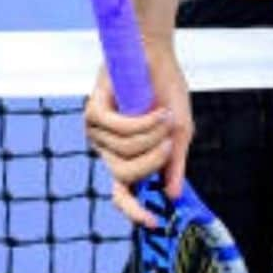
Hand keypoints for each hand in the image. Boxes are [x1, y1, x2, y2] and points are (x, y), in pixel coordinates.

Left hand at [84, 43, 192, 227]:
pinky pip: (118, 130)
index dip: (135, 210)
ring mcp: (97, 133)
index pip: (123, 193)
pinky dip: (142, 122)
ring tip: (166, 115)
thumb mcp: (179, 129)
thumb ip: (175, 161)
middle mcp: (108, 148)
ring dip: (152, 135)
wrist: (156, 52)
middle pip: (125, 176)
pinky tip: (157, 110)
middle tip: (170, 142)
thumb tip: (173, 195)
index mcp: (127, 155)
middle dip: (153, 161)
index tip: (154, 221)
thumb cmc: (166, 88)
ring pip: (124, 152)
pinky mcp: (92, 112)